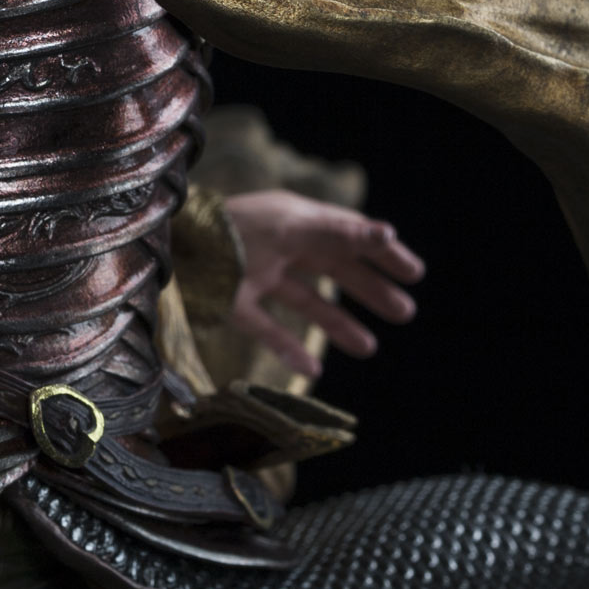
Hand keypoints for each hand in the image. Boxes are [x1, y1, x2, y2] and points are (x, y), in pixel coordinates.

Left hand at [223, 189, 424, 379]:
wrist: (174, 247)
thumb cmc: (233, 228)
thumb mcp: (291, 226)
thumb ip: (337, 231)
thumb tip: (386, 232)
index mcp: (292, 220)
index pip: (346, 233)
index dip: (380, 251)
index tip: (415, 272)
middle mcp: (276, 245)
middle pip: (330, 267)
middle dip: (368, 289)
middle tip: (405, 312)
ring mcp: (254, 274)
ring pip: (304, 299)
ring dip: (338, 324)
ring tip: (370, 348)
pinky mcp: (231, 302)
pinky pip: (266, 326)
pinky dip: (290, 347)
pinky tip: (313, 368)